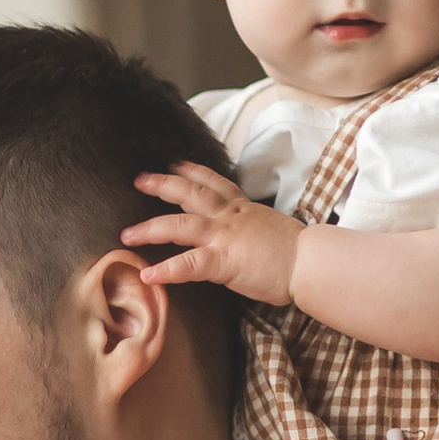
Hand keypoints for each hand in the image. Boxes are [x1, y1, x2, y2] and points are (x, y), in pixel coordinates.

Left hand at [124, 162, 300, 307]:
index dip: (192, 171)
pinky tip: (148, 275)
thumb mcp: (272, 231)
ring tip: (126, 235)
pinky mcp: (224, 260)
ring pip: (180, 224)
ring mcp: (225, 236)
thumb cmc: (299, 253)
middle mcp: (230, 216)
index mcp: (243, 208)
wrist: (312, 262)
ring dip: (149, 228)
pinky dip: (166, 269)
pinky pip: (188, 264)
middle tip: (139, 180)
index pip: (214, 182)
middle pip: (190, 193)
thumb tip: (246, 240)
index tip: (174, 164)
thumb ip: (252, 231)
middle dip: (162, 185)